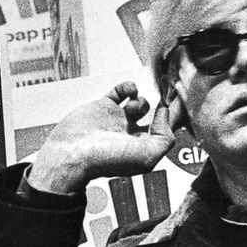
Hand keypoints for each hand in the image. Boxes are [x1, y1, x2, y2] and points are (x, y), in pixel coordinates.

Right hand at [26, 82, 179, 196]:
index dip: (172, 116)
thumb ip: (164, 138)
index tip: (176, 102)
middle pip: (154, 116)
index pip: (165, 130)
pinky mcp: (102, 107)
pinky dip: (127, 87)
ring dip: (142, 99)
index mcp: (142, 148)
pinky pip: (120, 92)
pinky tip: (129, 90)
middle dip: (161, 105)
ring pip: (138, 103)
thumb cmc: (105, 160)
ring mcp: (116, 120)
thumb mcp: (147, 156)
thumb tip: (165, 115)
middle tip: (167, 92)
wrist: (70, 153)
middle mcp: (131, 135)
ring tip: (135, 105)